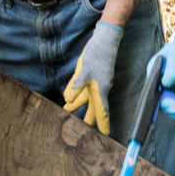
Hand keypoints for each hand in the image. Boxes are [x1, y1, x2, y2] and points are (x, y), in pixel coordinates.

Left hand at [62, 20, 123, 134]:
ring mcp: (97, 82)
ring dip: (79, 107)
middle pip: (94, 109)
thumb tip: (69, 100)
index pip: (102, 112)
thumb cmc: (97, 54)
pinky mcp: (93, 76)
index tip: (104, 136)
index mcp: (100, 90)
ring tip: (68, 114)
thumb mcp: (83, 71)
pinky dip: (79, 96)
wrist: (105, 39)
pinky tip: (71, 98)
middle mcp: (100, 88)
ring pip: (88, 99)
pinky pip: (86, 90)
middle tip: (80, 132)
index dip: (103, 125)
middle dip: (88, 120)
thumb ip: (76, 86)